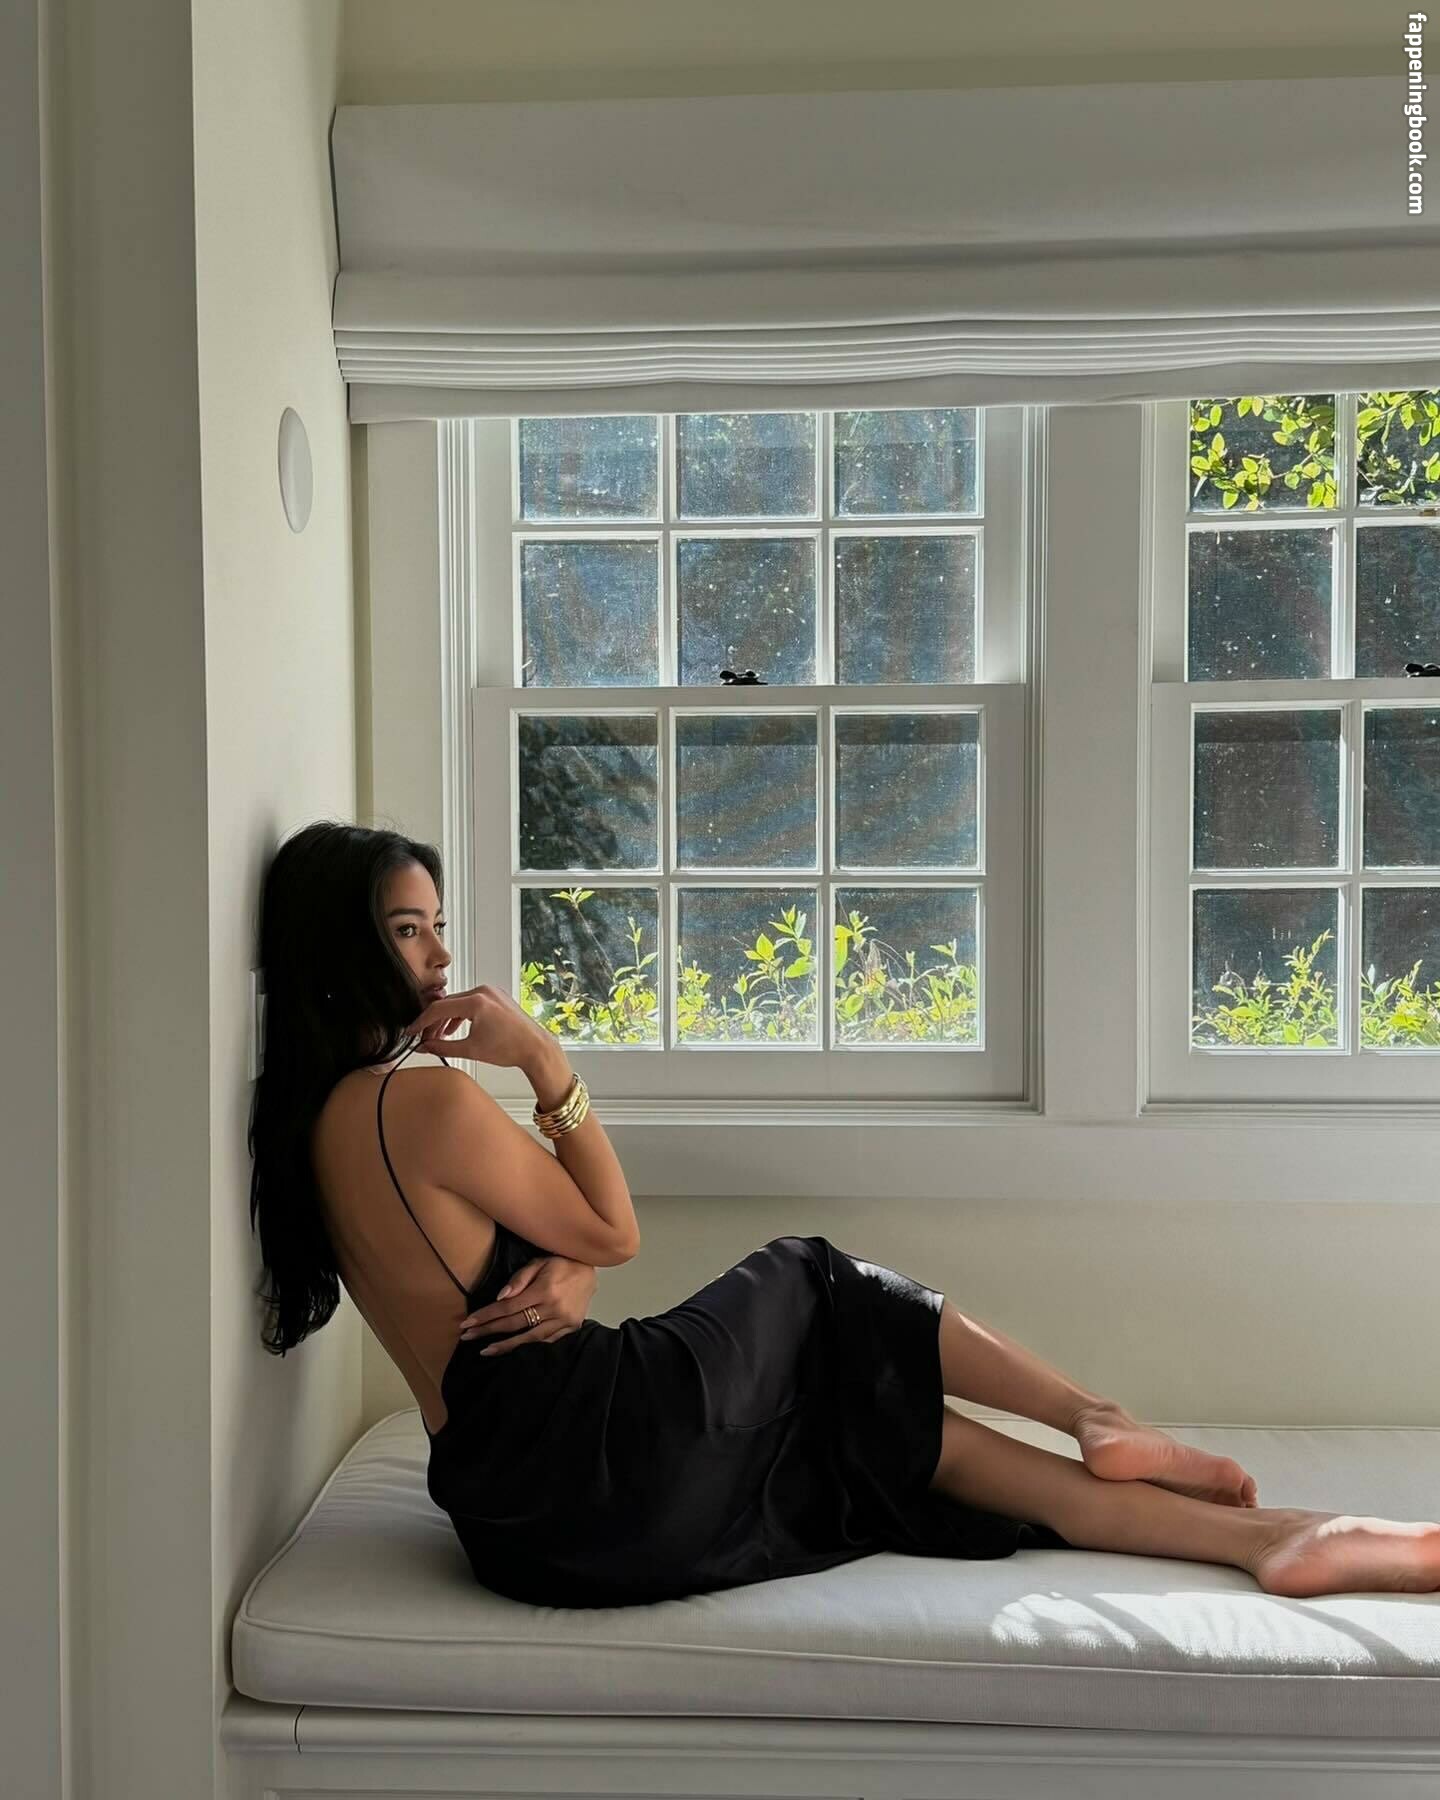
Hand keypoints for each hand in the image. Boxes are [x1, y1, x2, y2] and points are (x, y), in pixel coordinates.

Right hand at [406, 982, 552, 1069]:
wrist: (535, 1048)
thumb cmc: (510, 1048)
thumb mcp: (470, 1050)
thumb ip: (442, 1047)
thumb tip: (423, 1047)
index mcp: (476, 1002)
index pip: (438, 1008)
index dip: (421, 1022)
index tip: (411, 1031)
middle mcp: (483, 991)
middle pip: (447, 1004)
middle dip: (433, 1022)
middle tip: (423, 1038)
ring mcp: (491, 992)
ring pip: (458, 1003)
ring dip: (446, 1018)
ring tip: (439, 1036)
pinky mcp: (496, 996)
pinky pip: (471, 1002)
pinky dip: (460, 1015)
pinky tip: (454, 1029)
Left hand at [456, 1255, 597, 1355]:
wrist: (591, 1270)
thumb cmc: (561, 1263)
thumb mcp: (539, 1262)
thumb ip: (519, 1279)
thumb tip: (499, 1297)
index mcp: (544, 1290)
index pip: (508, 1307)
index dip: (486, 1316)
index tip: (468, 1323)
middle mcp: (554, 1308)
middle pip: (515, 1324)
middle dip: (489, 1330)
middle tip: (468, 1336)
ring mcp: (564, 1320)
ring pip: (529, 1338)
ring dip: (506, 1346)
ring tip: (486, 1350)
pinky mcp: (571, 1328)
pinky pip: (546, 1341)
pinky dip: (528, 1346)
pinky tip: (513, 1349)